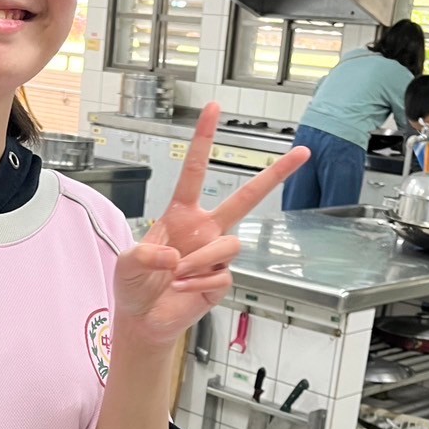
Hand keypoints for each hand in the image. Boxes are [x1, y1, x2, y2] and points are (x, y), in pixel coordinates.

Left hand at [113, 102, 309, 345]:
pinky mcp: (222, 279)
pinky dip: (199, 283)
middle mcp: (205, 230)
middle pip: (246, 197)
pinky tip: (183, 291)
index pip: (194, 170)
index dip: (204, 140)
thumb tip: (176, 256)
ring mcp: (216, 254)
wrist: (144, 319)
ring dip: (201, 260)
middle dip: (274, 175)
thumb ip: (145, 255)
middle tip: (301, 153)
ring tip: (177, 276)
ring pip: (230, 244)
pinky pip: (222, 275)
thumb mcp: (127, 263)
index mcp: (181, 215)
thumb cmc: (135, 286)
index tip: (214, 109)